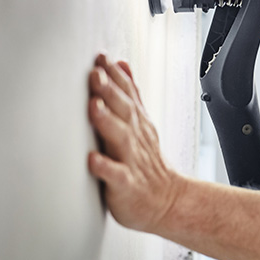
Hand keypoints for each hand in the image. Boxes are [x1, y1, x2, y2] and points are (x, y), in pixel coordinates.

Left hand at [87, 54, 181, 233]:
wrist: (168, 201)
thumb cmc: (147, 164)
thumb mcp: (142, 122)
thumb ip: (130, 94)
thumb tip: (122, 64)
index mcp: (137, 123)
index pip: (127, 94)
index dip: (115, 75)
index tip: (101, 58)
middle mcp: (135, 138)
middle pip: (124, 110)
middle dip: (110, 91)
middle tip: (96, 73)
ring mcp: (132, 161)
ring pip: (120, 137)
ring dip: (107, 121)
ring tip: (94, 107)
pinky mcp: (126, 185)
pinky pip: (116, 175)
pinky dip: (105, 167)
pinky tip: (92, 159)